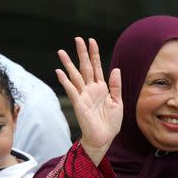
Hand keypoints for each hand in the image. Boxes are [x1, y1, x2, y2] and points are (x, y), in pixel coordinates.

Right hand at [56, 37, 122, 165]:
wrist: (104, 138)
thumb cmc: (110, 122)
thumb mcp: (118, 102)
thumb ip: (116, 86)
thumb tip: (116, 69)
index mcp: (102, 88)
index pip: (97, 67)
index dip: (94, 54)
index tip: (91, 41)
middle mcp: (91, 89)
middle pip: (85, 67)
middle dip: (82, 53)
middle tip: (77, 39)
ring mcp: (83, 96)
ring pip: (75, 76)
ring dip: (68, 64)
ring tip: (61, 51)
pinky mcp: (79, 104)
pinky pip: (72, 90)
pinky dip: (66, 81)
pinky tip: (59, 72)